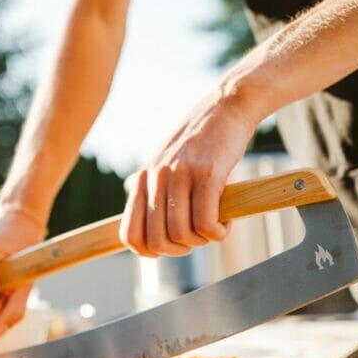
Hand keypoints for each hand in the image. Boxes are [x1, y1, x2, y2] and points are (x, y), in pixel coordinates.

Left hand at [121, 85, 257, 256]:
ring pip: (182, 234)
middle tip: (199, 237)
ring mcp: (181, 175)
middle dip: (181, 249)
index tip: (172, 246)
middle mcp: (157, 177)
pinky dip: (218, 232)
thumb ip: (160, 191)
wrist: (228, 106)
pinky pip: (205, 222)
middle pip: (157, 240)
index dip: (149, 252)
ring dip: (203, 240)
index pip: (130, 234)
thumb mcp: (171, 163)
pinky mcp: (207, 173)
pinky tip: (226, 222)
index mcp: (145, 178)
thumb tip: (157, 231)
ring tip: (215, 226)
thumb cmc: (203, 141)